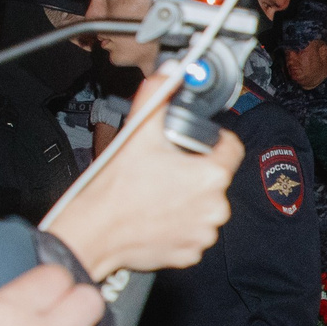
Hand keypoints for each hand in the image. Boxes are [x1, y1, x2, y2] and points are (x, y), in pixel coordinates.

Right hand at [43, 72, 241, 276]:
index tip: (201, 141)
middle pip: (214, 179)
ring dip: (187, 199)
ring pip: (203, 206)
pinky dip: (179, 224)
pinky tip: (157, 216)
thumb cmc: (116, 187)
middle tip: (165, 169)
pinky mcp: (190, 253)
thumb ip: (157, 95)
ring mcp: (203, 233)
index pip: (232, 149)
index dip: (216, 140)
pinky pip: (192, 232)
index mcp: (211, 177)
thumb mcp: (138, 132)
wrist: (94, 232)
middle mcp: (215, 208)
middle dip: (194, 171)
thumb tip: (170, 72)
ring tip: (158, 194)